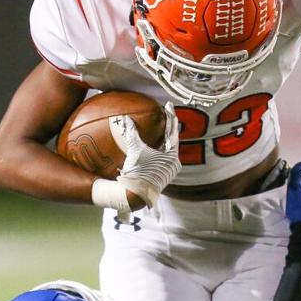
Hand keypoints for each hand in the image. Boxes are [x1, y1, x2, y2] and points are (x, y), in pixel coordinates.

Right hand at [107, 102, 181, 220]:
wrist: (135, 195)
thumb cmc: (137, 173)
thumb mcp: (135, 150)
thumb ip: (132, 132)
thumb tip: (126, 118)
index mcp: (172, 155)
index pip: (172, 130)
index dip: (170, 116)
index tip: (169, 105)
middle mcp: (174, 162)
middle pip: (173, 139)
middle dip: (170, 126)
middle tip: (168, 113)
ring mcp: (170, 170)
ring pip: (170, 148)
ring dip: (165, 138)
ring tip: (164, 127)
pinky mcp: (164, 174)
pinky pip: (165, 156)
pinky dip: (161, 148)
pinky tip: (157, 144)